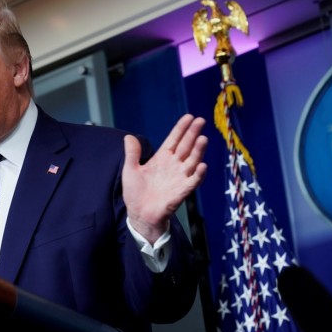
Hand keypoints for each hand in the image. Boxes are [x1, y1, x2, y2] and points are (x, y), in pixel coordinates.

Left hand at [122, 114, 207, 242]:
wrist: (139, 214)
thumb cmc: (135, 193)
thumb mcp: (130, 170)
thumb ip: (132, 154)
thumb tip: (128, 136)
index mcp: (161, 158)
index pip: (174, 140)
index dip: (181, 128)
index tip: (189, 117)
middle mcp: (173, 165)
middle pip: (185, 146)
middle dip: (193, 134)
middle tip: (201, 120)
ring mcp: (179, 177)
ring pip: (192, 161)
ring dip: (198, 151)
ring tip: (203, 138)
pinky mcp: (182, 191)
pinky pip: (192, 181)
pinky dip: (198, 174)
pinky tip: (201, 166)